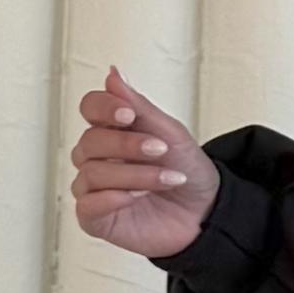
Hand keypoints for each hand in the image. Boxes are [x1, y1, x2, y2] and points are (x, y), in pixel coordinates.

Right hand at [71, 68, 216, 258]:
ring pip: (91, 173)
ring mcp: (94, 188)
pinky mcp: (95, 219)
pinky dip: (111, 199)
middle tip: (160, 149)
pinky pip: (86, 206)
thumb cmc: (188, 172)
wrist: (206, 213)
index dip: (103, 108)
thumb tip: (112, 73)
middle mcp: (98, 157)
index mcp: (113, 131)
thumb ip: (139, 106)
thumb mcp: (171, 134)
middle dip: (126, 145)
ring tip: (166, 178)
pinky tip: (136, 197)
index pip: (90, 108)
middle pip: (89, 141)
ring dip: (133, 175)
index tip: (128, 114)